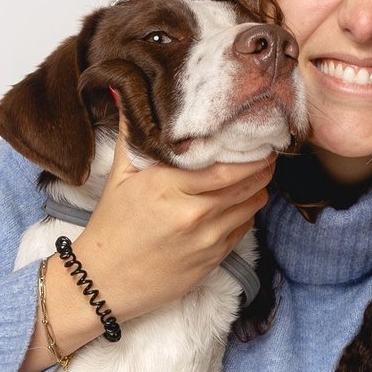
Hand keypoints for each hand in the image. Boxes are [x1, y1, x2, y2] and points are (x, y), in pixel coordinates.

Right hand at [71, 116, 274, 323]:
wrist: (104, 281)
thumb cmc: (112, 226)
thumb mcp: (119, 176)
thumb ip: (131, 132)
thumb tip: (127, 90)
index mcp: (169, 188)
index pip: (227, 167)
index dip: (250, 151)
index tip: (256, 135)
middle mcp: (193, 214)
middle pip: (247, 184)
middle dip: (263, 165)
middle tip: (267, 148)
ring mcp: (207, 240)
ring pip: (252, 205)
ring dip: (259, 187)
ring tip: (258, 172)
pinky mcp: (213, 260)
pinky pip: (244, 228)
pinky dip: (248, 211)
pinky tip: (241, 200)